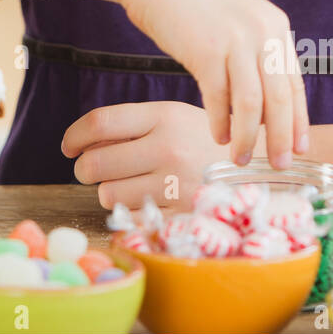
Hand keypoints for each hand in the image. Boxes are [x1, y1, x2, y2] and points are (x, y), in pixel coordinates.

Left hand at [64, 102, 228, 210]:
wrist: (264, 168)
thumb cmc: (208, 142)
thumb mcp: (176, 117)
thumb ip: (134, 126)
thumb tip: (83, 140)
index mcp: (164, 116)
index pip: (100, 122)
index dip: (74, 136)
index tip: (68, 146)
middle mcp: (168, 148)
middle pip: (96, 162)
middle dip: (85, 169)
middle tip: (91, 169)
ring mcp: (176, 184)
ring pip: (109, 194)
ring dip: (109, 192)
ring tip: (127, 185)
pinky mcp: (182, 215)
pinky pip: (133, 218)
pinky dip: (132, 212)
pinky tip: (148, 201)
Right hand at [121, 0, 308, 168]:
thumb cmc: (191, 0)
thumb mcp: (237, 19)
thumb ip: (254, 52)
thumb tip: (262, 101)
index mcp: (275, 25)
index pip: (295, 82)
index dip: (298, 119)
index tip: (299, 147)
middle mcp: (263, 33)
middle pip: (281, 98)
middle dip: (281, 138)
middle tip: (279, 166)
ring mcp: (236, 41)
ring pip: (253, 104)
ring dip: (248, 138)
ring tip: (241, 159)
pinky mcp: (207, 51)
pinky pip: (219, 98)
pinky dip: (220, 122)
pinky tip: (216, 136)